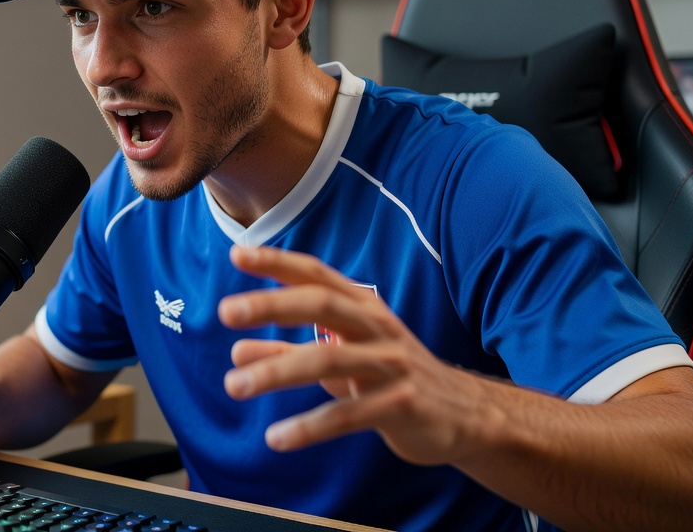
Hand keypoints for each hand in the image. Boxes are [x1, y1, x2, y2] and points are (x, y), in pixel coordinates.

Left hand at [218, 246, 491, 466]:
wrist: (466, 415)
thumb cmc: (391, 378)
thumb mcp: (339, 360)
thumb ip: (287, 353)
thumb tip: (237, 352)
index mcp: (363, 308)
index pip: (316, 274)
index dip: (278, 262)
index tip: (237, 253)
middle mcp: (378, 328)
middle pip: (322, 304)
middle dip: (273, 304)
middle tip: (226, 311)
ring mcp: (393, 365)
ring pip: (329, 360)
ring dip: (277, 372)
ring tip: (234, 385)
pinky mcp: (402, 405)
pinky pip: (349, 415)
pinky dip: (310, 427)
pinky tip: (277, 438)